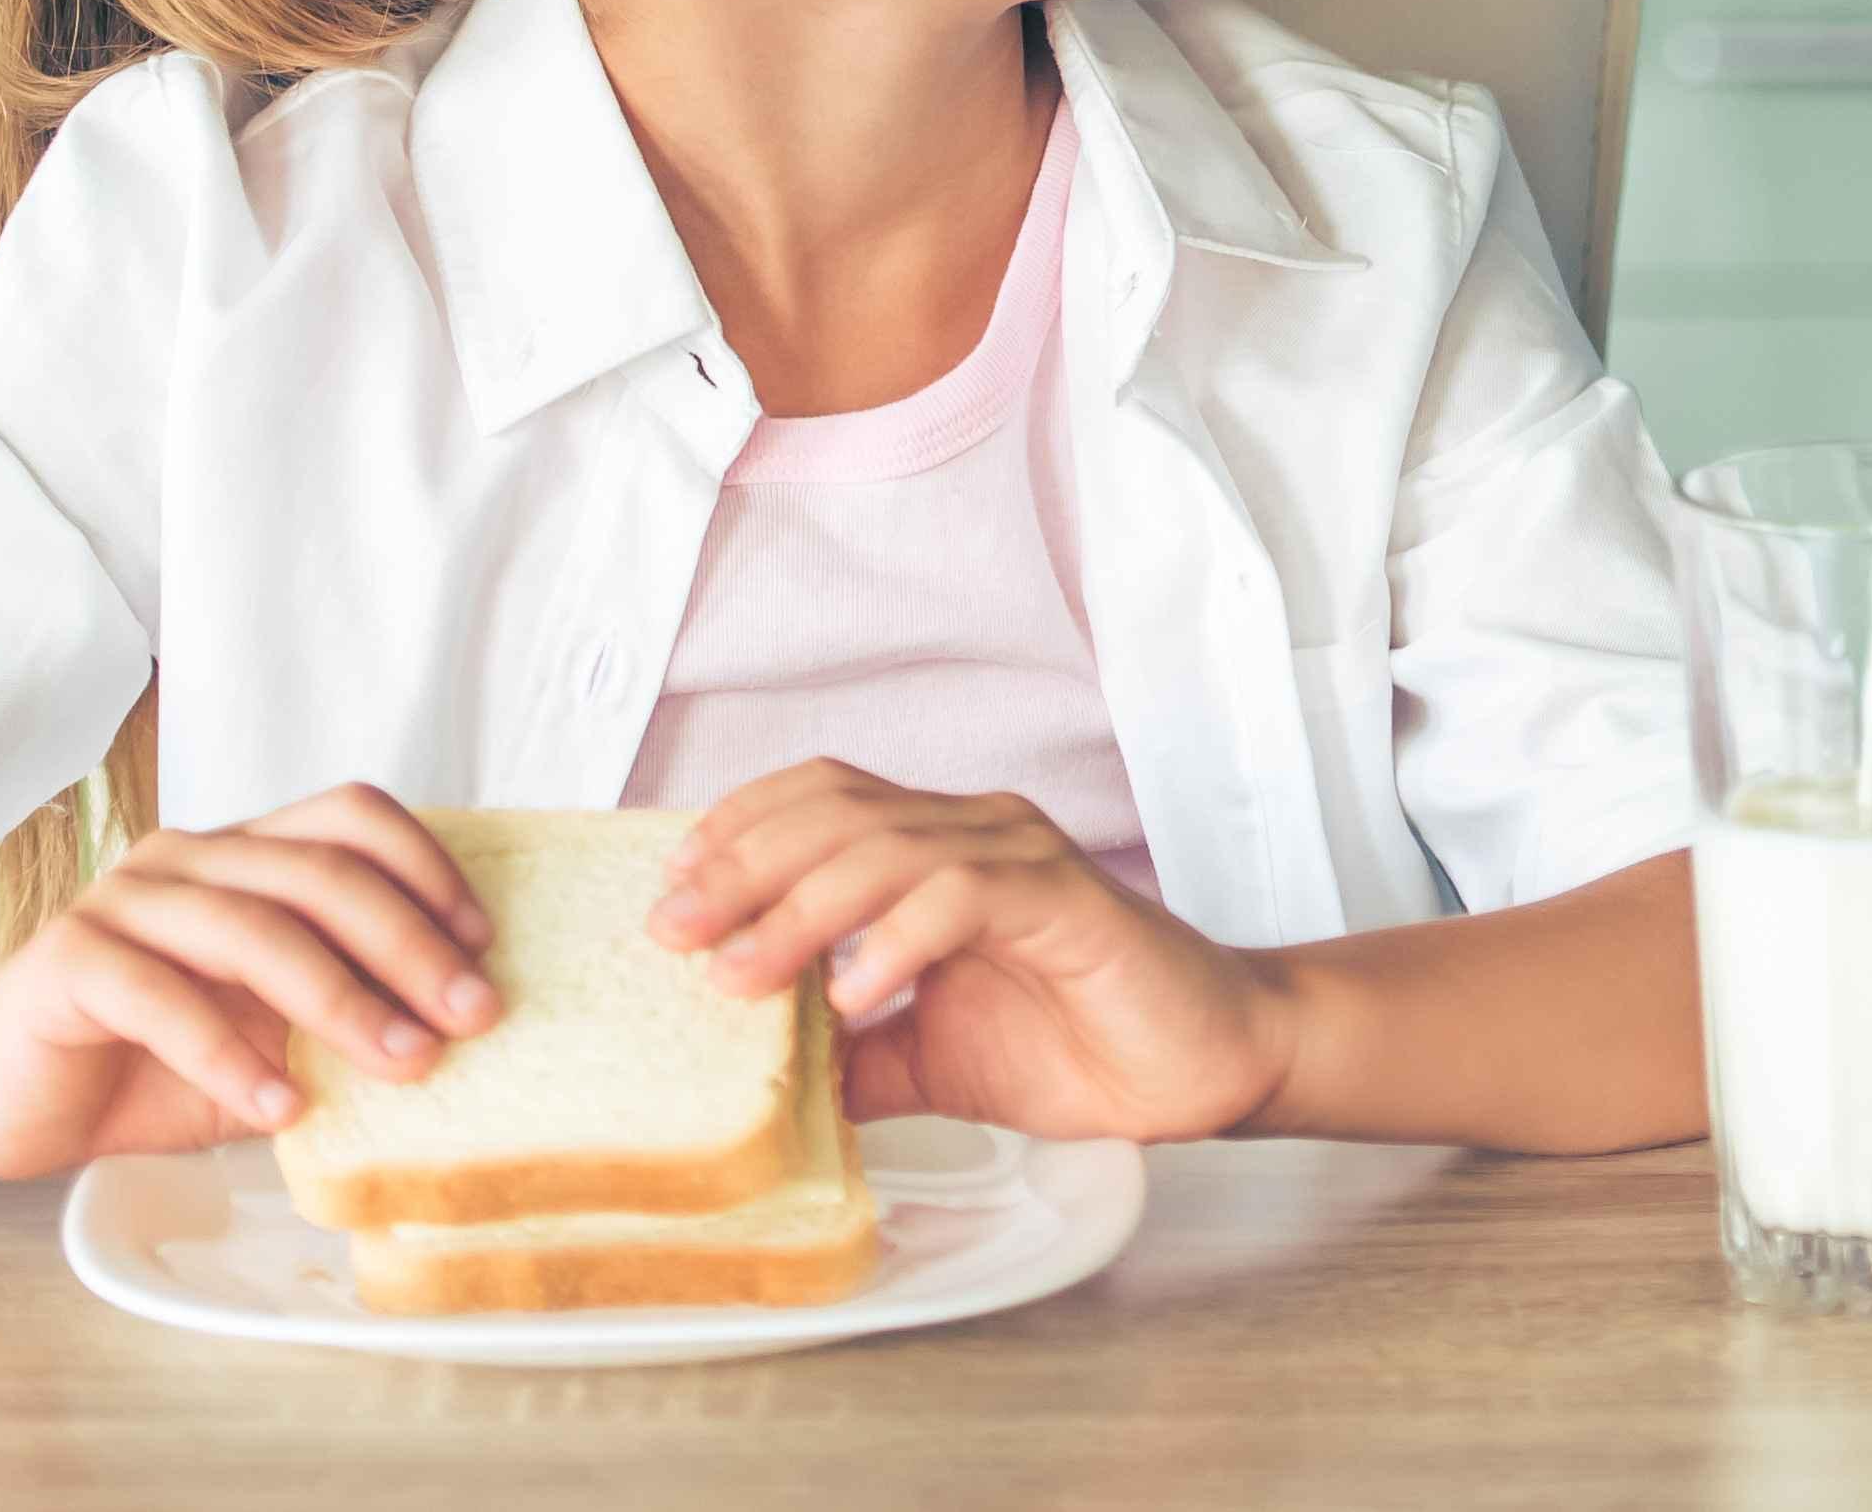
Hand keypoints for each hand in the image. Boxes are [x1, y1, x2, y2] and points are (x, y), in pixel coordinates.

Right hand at [0, 783, 495, 1177]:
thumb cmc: (138, 1066)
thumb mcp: (260, 1043)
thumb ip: (333, 1024)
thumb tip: (454, 1040)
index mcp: (242, 855)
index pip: (353, 817)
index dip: (428, 870)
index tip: (483, 947)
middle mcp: (189, 858)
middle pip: (321, 872)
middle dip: (410, 944)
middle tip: (472, 1016)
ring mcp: (125, 901)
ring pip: (254, 927)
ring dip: (342, 999)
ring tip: (405, 1066)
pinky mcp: (70, 960)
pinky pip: (164, 997)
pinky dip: (232, 1057)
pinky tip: (281, 1109)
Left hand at [650, 762, 1296, 1145]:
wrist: (1203, 1062)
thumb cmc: (1077, 1045)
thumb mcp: (928, 1057)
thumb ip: (849, 1051)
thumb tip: (751, 1073)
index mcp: (939, 848)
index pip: (821, 797)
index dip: (738, 829)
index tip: (668, 891)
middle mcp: (975, 831)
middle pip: (836, 809)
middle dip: (741, 865)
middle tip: (673, 930)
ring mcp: (1022, 857)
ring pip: (888, 844)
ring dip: (800, 907)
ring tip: (742, 973)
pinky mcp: (1065, 900)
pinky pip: (963, 895)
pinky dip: (897, 940)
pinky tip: (858, 996)